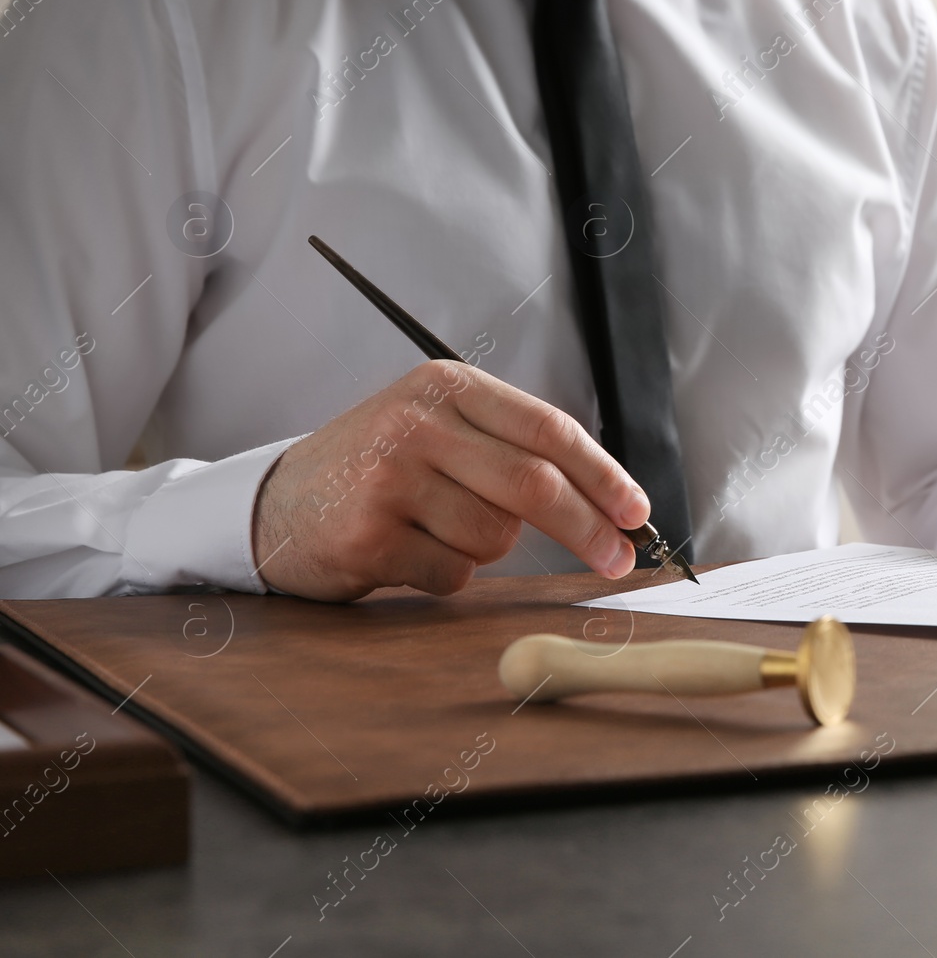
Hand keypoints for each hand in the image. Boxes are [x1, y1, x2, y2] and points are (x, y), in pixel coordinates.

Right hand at [250, 360, 649, 599]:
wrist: (275, 502)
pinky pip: (453, 574)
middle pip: (536, 484)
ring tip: (438, 528)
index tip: (636, 512)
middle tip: (617, 560)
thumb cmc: (379, 467)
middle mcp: (418, 423)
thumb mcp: (439, 427)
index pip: (550, 429)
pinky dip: (446, 575)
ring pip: (496, 538)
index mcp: (446, 386)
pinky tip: (408, 551)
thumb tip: (610, 500)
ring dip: (486, 549)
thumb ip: (512, 447)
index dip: (604, 475)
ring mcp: (390, 479)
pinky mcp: (369, 535)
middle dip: (588, 529)